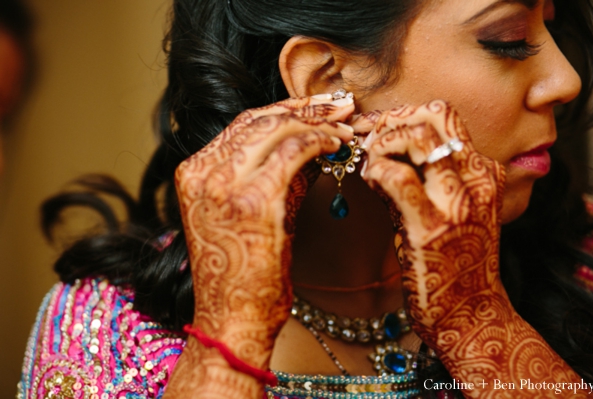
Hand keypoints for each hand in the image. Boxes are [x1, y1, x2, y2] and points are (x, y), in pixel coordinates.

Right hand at [175, 96, 353, 365]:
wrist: (232, 319)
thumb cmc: (244, 273)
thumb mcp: (249, 212)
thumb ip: (271, 173)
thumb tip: (312, 142)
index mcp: (194, 171)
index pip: (244, 123)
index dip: (286, 108)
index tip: (318, 106)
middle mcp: (202, 171)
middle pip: (260, 118)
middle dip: (307, 107)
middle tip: (341, 106)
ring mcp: (222, 184)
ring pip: (277, 128)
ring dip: (317, 122)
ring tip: (346, 125)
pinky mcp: (251, 200)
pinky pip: (292, 152)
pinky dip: (319, 142)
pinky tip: (337, 146)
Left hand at [360, 101, 591, 397]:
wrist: (472, 313)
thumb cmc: (453, 262)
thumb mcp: (449, 208)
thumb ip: (423, 175)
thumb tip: (381, 146)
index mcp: (482, 170)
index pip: (443, 114)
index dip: (402, 114)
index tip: (377, 130)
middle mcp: (476, 178)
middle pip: (432, 115)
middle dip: (388, 121)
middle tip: (365, 141)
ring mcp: (457, 201)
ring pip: (416, 136)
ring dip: (380, 142)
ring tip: (367, 165)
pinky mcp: (431, 226)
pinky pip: (397, 175)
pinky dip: (375, 169)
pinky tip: (369, 181)